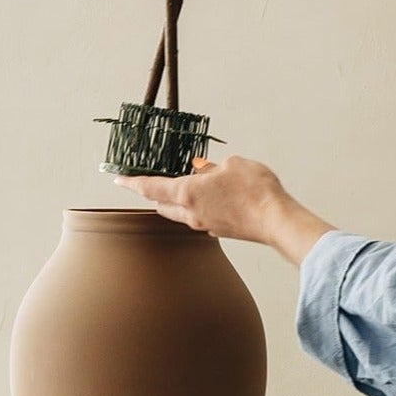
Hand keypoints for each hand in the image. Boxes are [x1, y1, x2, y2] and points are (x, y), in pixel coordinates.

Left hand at [119, 154, 333, 265]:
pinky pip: (199, 217)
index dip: (132, 183)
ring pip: (180, 213)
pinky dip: (197, 206)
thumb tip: (204, 170)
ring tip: (184, 185)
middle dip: (153, 193)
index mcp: (187, 193)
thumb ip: (212, 167)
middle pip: (162, 204)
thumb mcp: (231, 165)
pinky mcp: (219, 231)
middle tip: (148, 182)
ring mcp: (204, 225)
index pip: (150, 188)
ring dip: (176, 201)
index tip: (118, 179)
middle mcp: (190, 213)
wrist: (276, 221)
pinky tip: (210, 196)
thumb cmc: (254, 190)